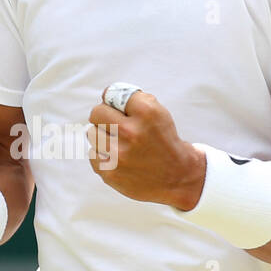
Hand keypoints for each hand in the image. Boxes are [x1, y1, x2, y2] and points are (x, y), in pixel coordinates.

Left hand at [87, 87, 205, 209]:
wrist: (178, 177)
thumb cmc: (164, 142)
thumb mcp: (159, 113)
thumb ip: (134, 100)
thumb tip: (105, 95)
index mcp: (147, 113)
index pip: (112, 93)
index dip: (114, 100)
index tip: (118, 107)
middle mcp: (132, 132)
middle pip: (97, 112)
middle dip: (104, 116)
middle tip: (116, 126)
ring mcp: (119, 154)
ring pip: (92, 133)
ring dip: (102, 136)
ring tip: (119, 143)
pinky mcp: (110, 173)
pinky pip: (92, 154)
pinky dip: (102, 155)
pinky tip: (118, 159)